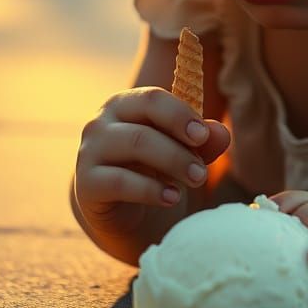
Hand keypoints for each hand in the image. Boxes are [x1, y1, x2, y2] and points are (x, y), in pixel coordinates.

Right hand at [75, 88, 229, 236]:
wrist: (120, 208)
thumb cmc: (152, 168)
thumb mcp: (181, 152)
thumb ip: (202, 141)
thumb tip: (221, 133)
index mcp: (126, 104)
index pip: (152, 99)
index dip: (180, 115)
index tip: (204, 135)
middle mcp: (102, 122)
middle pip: (144, 126)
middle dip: (180, 148)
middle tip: (203, 171)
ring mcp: (89, 152)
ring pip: (133, 147)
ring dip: (171, 163)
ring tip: (197, 180)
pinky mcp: (86, 184)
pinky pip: (118, 182)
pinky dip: (149, 190)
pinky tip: (172, 197)